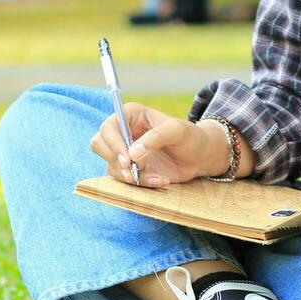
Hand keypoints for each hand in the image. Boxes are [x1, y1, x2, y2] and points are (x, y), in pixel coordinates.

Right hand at [90, 102, 224, 187]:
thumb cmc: (190, 137)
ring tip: (156, 177)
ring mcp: (125, 152)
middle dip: (115, 160)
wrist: (201, 157)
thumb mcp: (178, 131)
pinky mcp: (131, 169)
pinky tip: (161, 180)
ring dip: (131, 175)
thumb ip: (155, 137)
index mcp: (131, 115)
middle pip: (99, 144)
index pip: (109, 126)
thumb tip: (133, 154)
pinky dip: (142, 183)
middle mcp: (124, 132)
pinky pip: (125, 180)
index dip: (113, 143)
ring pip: (111, 165)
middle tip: (132, 171)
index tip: (128, 159)